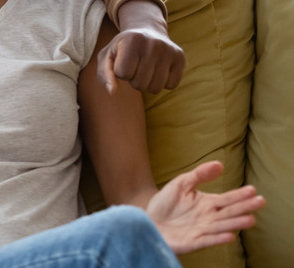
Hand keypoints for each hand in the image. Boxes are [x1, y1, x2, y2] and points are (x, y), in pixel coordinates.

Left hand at [98, 0, 185, 93]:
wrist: (148, 31)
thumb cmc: (123, 48)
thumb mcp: (108, 55)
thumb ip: (104, 73)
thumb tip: (112, 92)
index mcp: (132, 40)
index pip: (122, 74)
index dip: (120, 72)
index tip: (123, 61)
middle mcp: (153, 44)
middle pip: (139, 84)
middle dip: (133, 80)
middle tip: (136, 66)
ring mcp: (169, 51)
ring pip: (155, 88)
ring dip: (147, 84)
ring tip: (146, 69)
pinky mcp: (181, 58)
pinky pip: (171, 86)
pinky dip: (162, 83)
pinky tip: (159, 70)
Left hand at [146, 161, 264, 253]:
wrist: (147, 220)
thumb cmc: (165, 203)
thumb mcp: (181, 184)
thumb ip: (199, 175)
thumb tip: (220, 164)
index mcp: (207, 204)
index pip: (227, 198)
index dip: (239, 195)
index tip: (252, 189)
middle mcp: (208, 218)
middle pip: (229, 212)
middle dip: (245, 207)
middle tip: (260, 202)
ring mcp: (202, 230)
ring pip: (222, 226)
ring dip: (236, 223)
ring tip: (251, 219)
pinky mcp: (192, 242)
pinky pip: (207, 241)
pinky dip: (218, 239)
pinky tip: (230, 236)